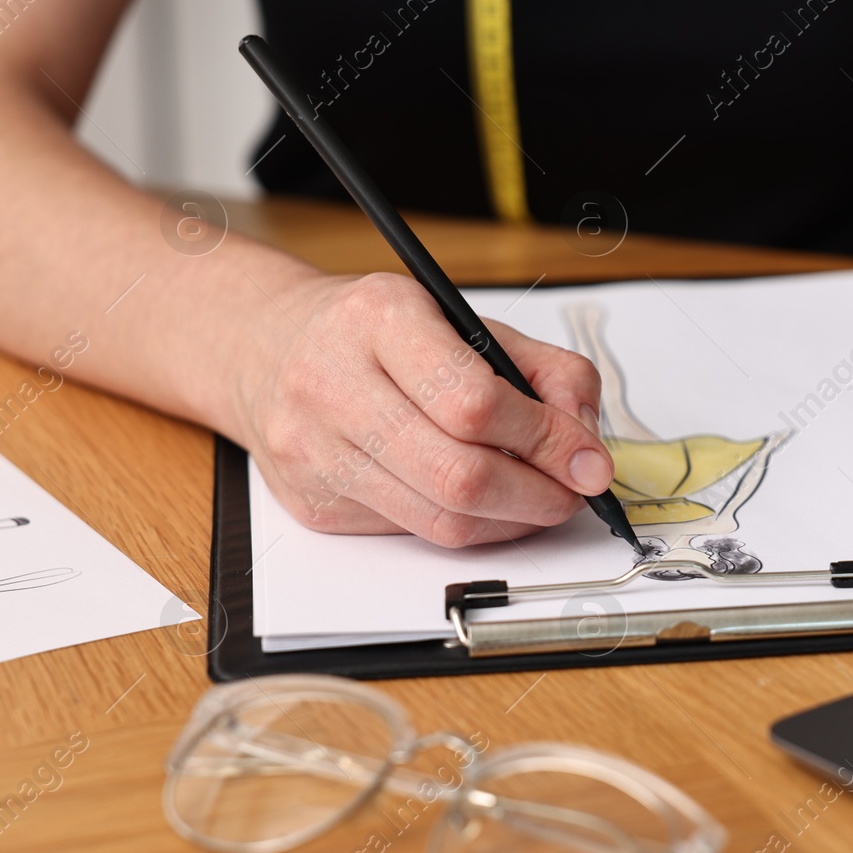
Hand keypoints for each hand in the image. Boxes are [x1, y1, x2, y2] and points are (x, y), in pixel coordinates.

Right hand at [235, 271, 615, 546]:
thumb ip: (544, 370)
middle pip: (460, 475)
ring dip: (512, 520)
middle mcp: (333, 385)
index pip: (476, 403)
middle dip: (539, 494)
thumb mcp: (464, 319)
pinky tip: (483, 501)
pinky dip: (468, 526)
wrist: (265, 349)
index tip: (587, 459)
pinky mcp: (314, 505)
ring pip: (441, 520)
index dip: (546, 441)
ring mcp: (315, 452)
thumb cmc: (374, 333)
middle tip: (573, 491)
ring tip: (539, 497)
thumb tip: (586, 443)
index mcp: (379, 320)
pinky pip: (414, 534)